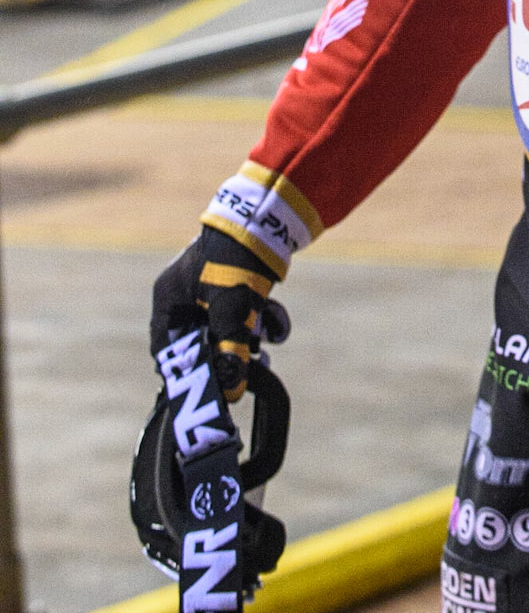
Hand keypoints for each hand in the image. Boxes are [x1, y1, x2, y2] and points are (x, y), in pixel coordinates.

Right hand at [150, 228, 288, 402]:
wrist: (266, 220)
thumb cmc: (236, 263)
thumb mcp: (231, 312)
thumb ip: (229, 351)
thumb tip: (231, 392)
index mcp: (169, 300)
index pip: (166, 348)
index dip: (184, 371)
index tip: (204, 389)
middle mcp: (183, 295)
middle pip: (199, 341)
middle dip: (226, 356)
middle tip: (246, 373)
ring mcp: (208, 287)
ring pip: (225, 328)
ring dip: (247, 339)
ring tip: (265, 347)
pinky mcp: (235, 283)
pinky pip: (242, 313)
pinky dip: (259, 321)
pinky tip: (278, 325)